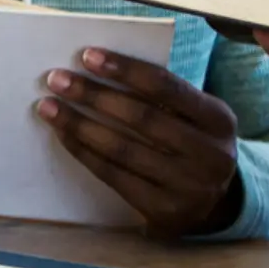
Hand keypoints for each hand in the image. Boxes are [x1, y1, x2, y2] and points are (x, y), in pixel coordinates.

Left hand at [36, 49, 242, 236]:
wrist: (214, 206)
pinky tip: (64, 135)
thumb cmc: (192, 144)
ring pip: (123, 150)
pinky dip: (84, 152)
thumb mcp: (196, 117)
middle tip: (56, 79)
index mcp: (219, 120)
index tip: (87, 55)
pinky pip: (114, 176)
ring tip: (48, 107)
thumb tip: (99, 67)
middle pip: (142, 118)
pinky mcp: (164, 212)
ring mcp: (188, 187)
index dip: (125, 70)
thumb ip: (163, 96)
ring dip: (79, 125)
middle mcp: (210, 155)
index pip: (167, 87)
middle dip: (94, 95)